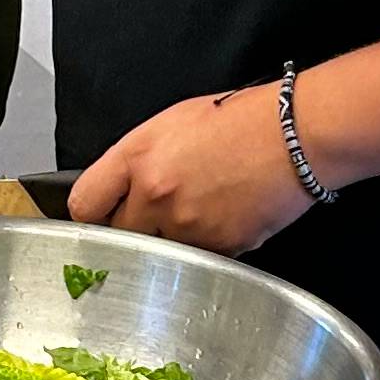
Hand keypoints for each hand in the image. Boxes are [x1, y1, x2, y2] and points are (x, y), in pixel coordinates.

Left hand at [67, 85, 305, 253]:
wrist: (295, 135)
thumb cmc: (239, 121)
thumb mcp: (170, 124)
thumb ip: (136, 161)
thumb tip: (118, 191)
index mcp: (137, 157)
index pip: (85, 203)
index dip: (94, 211)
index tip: (102, 213)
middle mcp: (155, 194)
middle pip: (120, 234)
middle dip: (135, 226)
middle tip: (162, 209)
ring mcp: (186, 225)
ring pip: (159, 250)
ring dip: (172, 238)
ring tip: (202, 208)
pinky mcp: (218, 248)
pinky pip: (197, 258)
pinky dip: (206, 245)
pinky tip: (225, 216)